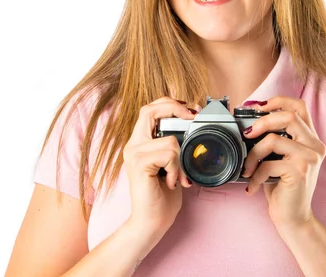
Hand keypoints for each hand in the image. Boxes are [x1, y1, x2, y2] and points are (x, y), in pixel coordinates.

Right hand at [121, 97, 195, 234]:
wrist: (152, 221)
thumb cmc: (163, 196)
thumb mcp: (172, 164)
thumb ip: (174, 146)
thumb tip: (192, 127)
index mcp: (140, 142)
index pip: (150, 109)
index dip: (170, 103)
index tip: (190, 109)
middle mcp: (133, 145)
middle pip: (149, 110)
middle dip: (176, 109)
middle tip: (193, 117)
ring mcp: (133, 154)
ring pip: (169, 140)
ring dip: (181, 160)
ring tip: (177, 176)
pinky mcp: (138, 164)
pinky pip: (169, 154)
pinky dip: (176, 169)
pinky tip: (171, 182)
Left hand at [241, 96, 325, 228]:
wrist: (293, 217)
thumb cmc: (282, 187)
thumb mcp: (279, 158)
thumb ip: (274, 140)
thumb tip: (248, 124)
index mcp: (310, 139)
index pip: (300, 107)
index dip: (278, 100)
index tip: (257, 106)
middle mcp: (315, 146)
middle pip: (288, 116)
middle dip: (262, 121)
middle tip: (247, 134)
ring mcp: (310, 158)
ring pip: (274, 140)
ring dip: (253, 154)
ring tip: (247, 168)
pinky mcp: (300, 172)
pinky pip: (268, 164)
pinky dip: (255, 175)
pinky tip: (252, 185)